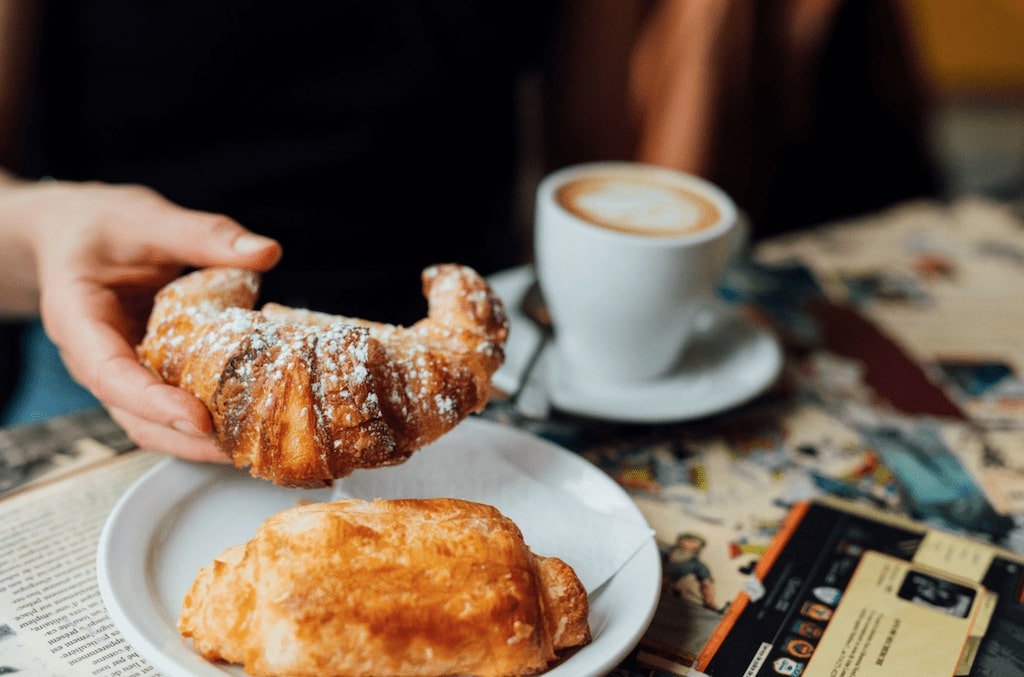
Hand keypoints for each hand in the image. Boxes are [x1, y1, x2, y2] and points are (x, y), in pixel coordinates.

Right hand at [9, 180, 281, 460]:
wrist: (72, 234)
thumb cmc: (101, 226)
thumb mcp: (148, 217)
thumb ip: (204, 234)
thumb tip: (267, 252)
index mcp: (78, 319)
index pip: (110, 373)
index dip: (154, 402)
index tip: (200, 418)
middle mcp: (94, 358)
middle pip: (133, 416)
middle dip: (186, 439)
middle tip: (244, 449)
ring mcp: (118, 373)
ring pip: (151, 423)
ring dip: (197, 443)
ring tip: (253, 448)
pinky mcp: (144, 374)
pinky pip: (168, 406)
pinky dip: (204, 421)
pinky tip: (247, 423)